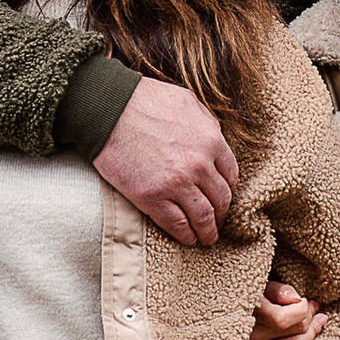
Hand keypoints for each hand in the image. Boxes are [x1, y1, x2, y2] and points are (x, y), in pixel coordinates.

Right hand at [94, 77, 238, 245]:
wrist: (108, 109)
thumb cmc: (143, 101)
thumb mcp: (186, 102)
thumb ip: (206, 121)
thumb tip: (215, 136)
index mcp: (211, 140)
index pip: (231, 175)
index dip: (228, 189)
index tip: (221, 197)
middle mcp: (199, 165)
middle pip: (221, 199)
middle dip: (221, 214)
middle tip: (217, 222)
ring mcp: (177, 184)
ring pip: (203, 217)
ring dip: (207, 231)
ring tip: (206, 237)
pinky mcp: (152, 198)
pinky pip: (177, 224)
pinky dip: (186, 235)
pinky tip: (188, 238)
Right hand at [247, 279, 327, 339]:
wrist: (221, 322)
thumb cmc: (245, 300)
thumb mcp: (257, 287)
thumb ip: (276, 290)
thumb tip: (296, 299)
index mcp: (248, 313)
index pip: (285, 318)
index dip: (302, 309)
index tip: (304, 301)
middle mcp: (249, 336)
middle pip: (295, 331)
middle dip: (310, 319)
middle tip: (315, 310)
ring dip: (312, 335)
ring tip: (318, 323)